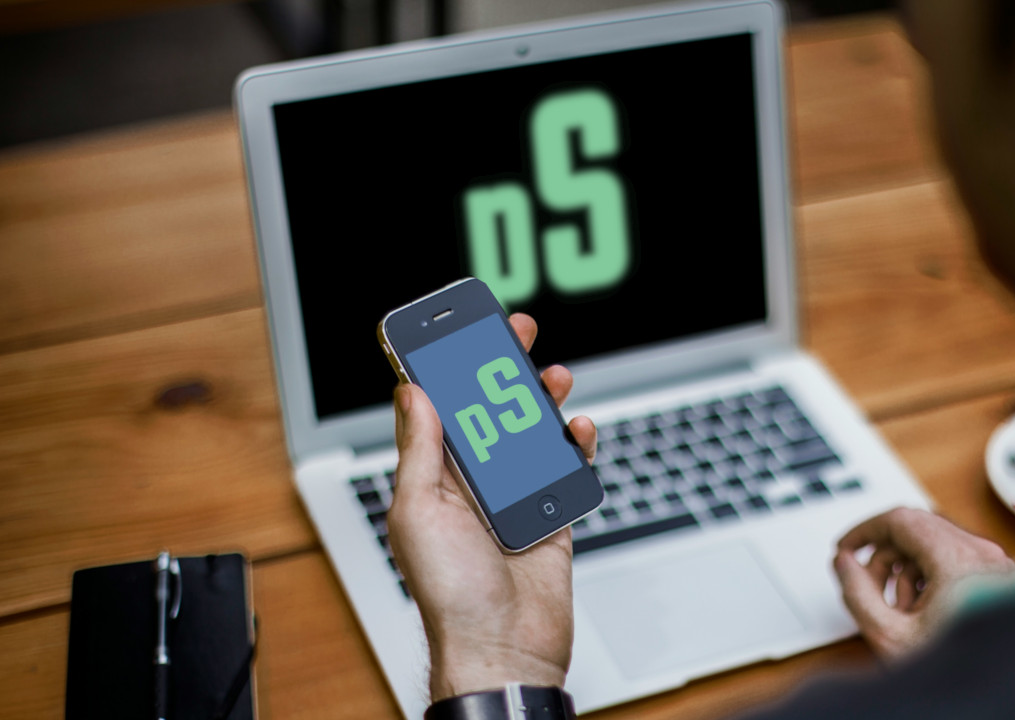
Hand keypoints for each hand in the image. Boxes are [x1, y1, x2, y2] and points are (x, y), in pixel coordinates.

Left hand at [387, 313, 596, 701]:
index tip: (456, 331)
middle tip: (515, 332)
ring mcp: (513, 497)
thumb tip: (413, 393)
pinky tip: (577, 429)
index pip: (438, 409)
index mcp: (433, 479)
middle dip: (500, 370)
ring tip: (553, 376)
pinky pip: (566, 468)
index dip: (446, 368)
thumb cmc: (451, 595)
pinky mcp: (551, 513)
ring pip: (531, 433)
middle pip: (489, 412)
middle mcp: (472, 484)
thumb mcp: (418, 512)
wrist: (505, 649)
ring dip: (542, 401)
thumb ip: (420, 451)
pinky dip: (575, 445)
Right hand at [832, 507, 1014, 659]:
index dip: (864, 531)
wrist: (1004, 692)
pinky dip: (930, 577)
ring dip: (906, 570)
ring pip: (934, 546)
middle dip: (884, 557)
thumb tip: (844, 563)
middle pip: (916, 530)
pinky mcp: (1000, 577)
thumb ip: (858, 594)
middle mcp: (982, 554)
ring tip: (899, 610)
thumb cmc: (963, 671)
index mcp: (958, 560)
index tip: (846, 548)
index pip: (900, 520)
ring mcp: (995, 564)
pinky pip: (954, 561)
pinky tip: (923, 612)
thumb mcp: (892, 636)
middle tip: (865, 585)